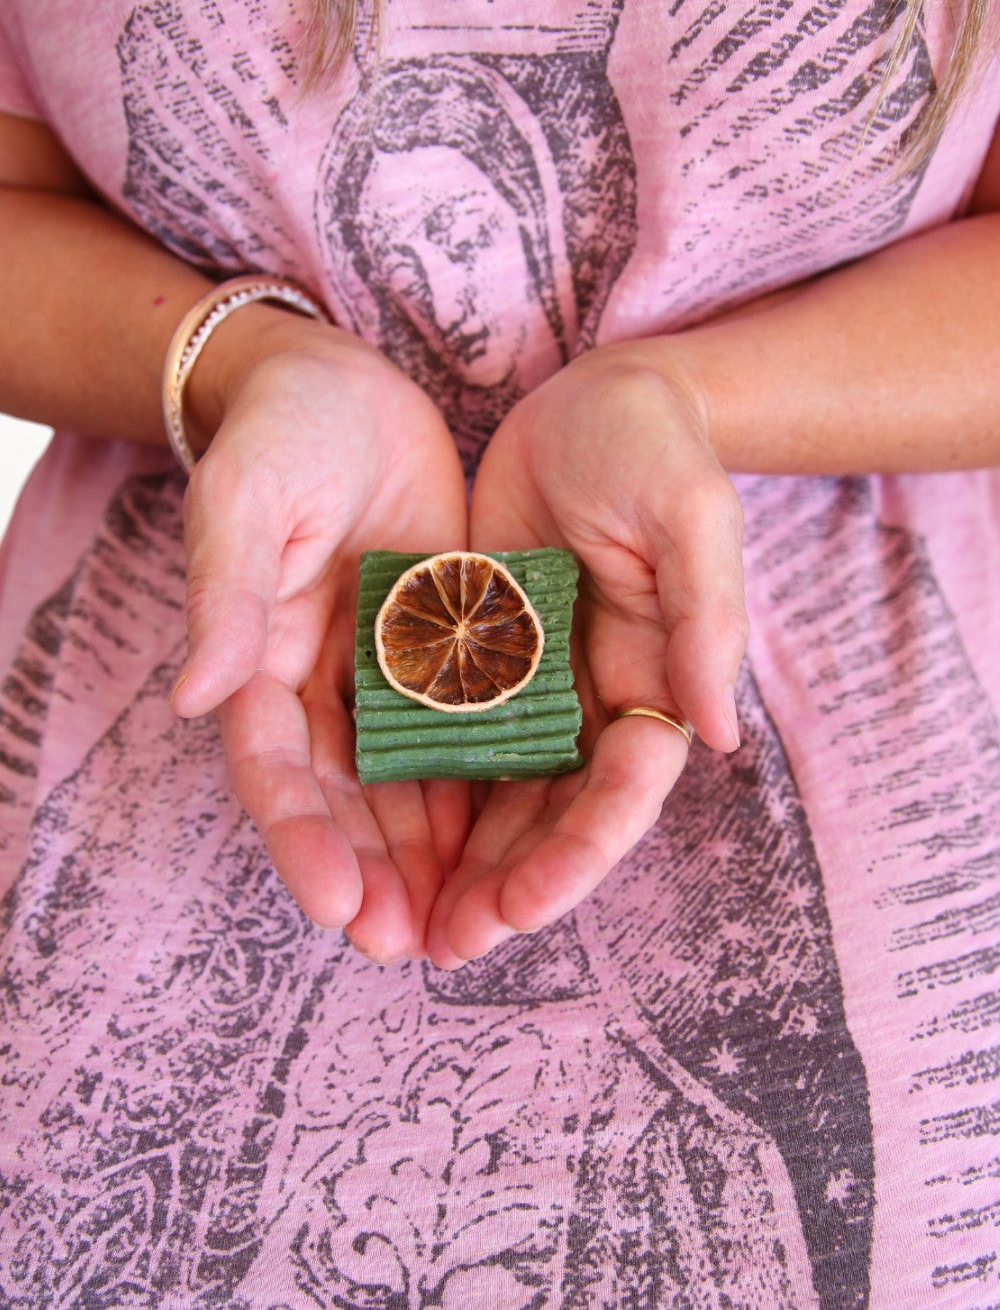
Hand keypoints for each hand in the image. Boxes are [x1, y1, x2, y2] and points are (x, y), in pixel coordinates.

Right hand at [171, 310, 469, 962]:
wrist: (346, 386)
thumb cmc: (282, 433)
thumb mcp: (247, 499)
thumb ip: (227, 593)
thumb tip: (198, 696)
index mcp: (262, 658)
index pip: (275, 768)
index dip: (302, 839)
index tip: (335, 904)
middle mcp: (324, 683)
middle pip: (344, 800)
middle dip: (371, 874)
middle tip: (407, 946)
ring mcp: (387, 672)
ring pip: (405, 784)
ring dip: (427, 858)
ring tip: (462, 928)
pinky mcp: (446, 649)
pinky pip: (464, 731)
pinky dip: (479, 790)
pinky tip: (508, 845)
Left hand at [427, 344, 746, 965]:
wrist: (591, 394)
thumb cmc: (652, 444)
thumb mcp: (689, 512)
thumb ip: (705, 617)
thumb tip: (719, 732)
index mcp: (652, 675)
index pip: (622, 786)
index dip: (579, 851)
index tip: (523, 904)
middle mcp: (591, 696)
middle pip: (554, 813)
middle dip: (508, 882)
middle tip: (449, 945)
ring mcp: (531, 681)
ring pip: (498, 794)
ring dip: (461, 863)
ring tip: (409, 926)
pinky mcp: (475, 653)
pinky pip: (447, 734)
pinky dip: (422, 791)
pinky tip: (378, 839)